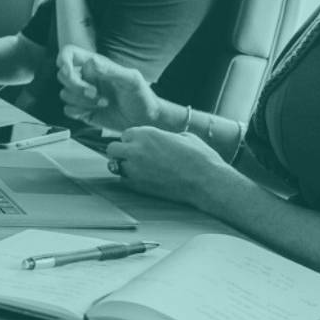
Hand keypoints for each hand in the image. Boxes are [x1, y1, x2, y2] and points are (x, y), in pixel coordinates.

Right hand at [56, 45, 165, 131]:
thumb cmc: (141, 96)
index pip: (70, 53)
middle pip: (62, 75)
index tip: (68, 70)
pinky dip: (78, 112)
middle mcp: (86, 78)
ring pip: (64, 94)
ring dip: (82, 101)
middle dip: (76, 86)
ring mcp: (82, 95)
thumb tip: (91, 63)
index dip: (63, 58)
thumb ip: (112, 70)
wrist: (144, 120)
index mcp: (95, 66)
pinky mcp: (82, 111)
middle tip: (95, 93)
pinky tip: (94, 112)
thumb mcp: (131, 80)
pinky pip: (67, 109)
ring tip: (103, 103)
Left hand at [106, 126, 240, 205]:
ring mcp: (134, 169)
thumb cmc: (200, 157)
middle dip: (121, 152)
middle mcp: (136, 149)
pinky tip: (145, 181)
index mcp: (146, 133)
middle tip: (134, 158)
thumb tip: (163, 139)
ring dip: (124, 166)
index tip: (142, 147)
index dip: (134, 141)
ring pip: (115, 165)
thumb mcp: (184, 137)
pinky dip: (130, 180)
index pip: (126, 135)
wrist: (206, 181)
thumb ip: (165, 136)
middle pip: (112, 149)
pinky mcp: (137, 186)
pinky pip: (124, 181)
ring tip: (140, 170)